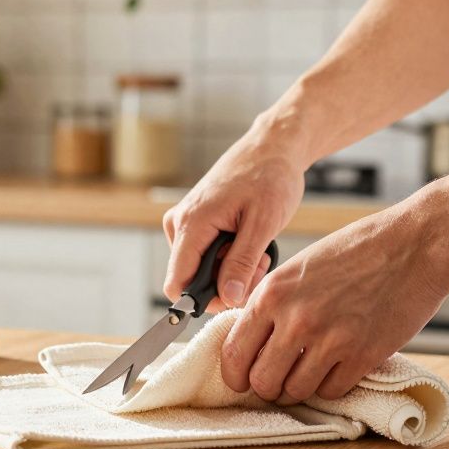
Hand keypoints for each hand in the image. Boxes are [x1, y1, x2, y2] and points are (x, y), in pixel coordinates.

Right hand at [163, 122, 305, 310]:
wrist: (272, 147)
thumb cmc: (270, 177)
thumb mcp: (262, 225)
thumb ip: (242, 263)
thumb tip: (227, 299)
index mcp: (192, 224)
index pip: (177, 283)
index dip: (202, 301)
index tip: (235, 297)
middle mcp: (180, 223)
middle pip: (191, 280)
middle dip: (227, 283)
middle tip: (259, 264)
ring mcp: (185, 222)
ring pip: (200, 270)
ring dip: (231, 270)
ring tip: (257, 247)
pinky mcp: (194, 221)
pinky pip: (204, 255)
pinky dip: (228, 257)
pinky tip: (247, 240)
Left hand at [220, 203, 448, 402]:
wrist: (413, 246)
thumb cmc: (357, 251)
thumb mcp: (298, 268)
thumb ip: (271, 303)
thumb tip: (250, 339)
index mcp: (272, 293)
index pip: (234, 353)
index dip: (234, 376)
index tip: (241, 381)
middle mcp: (296, 319)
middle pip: (262, 382)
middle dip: (267, 388)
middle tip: (277, 382)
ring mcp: (330, 340)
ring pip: (295, 392)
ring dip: (298, 390)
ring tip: (308, 375)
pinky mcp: (362, 356)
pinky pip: (331, 392)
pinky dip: (330, 386)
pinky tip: (337, 368)